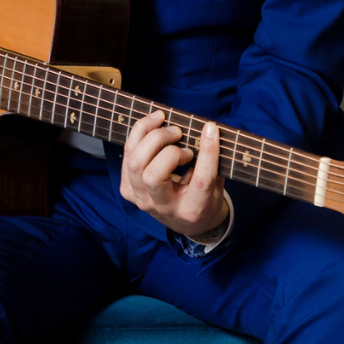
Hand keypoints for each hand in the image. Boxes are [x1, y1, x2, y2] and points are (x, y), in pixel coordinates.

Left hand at [120, 112, 228, 237]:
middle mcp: (164, 207)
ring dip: (147, 136)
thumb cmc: (204, 198)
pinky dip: (137, 136)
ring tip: (162, 120)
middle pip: (153, 174)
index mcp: (194, 208)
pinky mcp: (129, 190)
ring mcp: (143, 200)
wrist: (185, 223)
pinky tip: (151, 125)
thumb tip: (208, 130)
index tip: (210, 129)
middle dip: (166, 146)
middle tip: (180, 133)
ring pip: (135, 163)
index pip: (201, 180)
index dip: (207, 152)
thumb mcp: (217, 185)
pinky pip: (127, 156)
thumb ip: (213, 162)